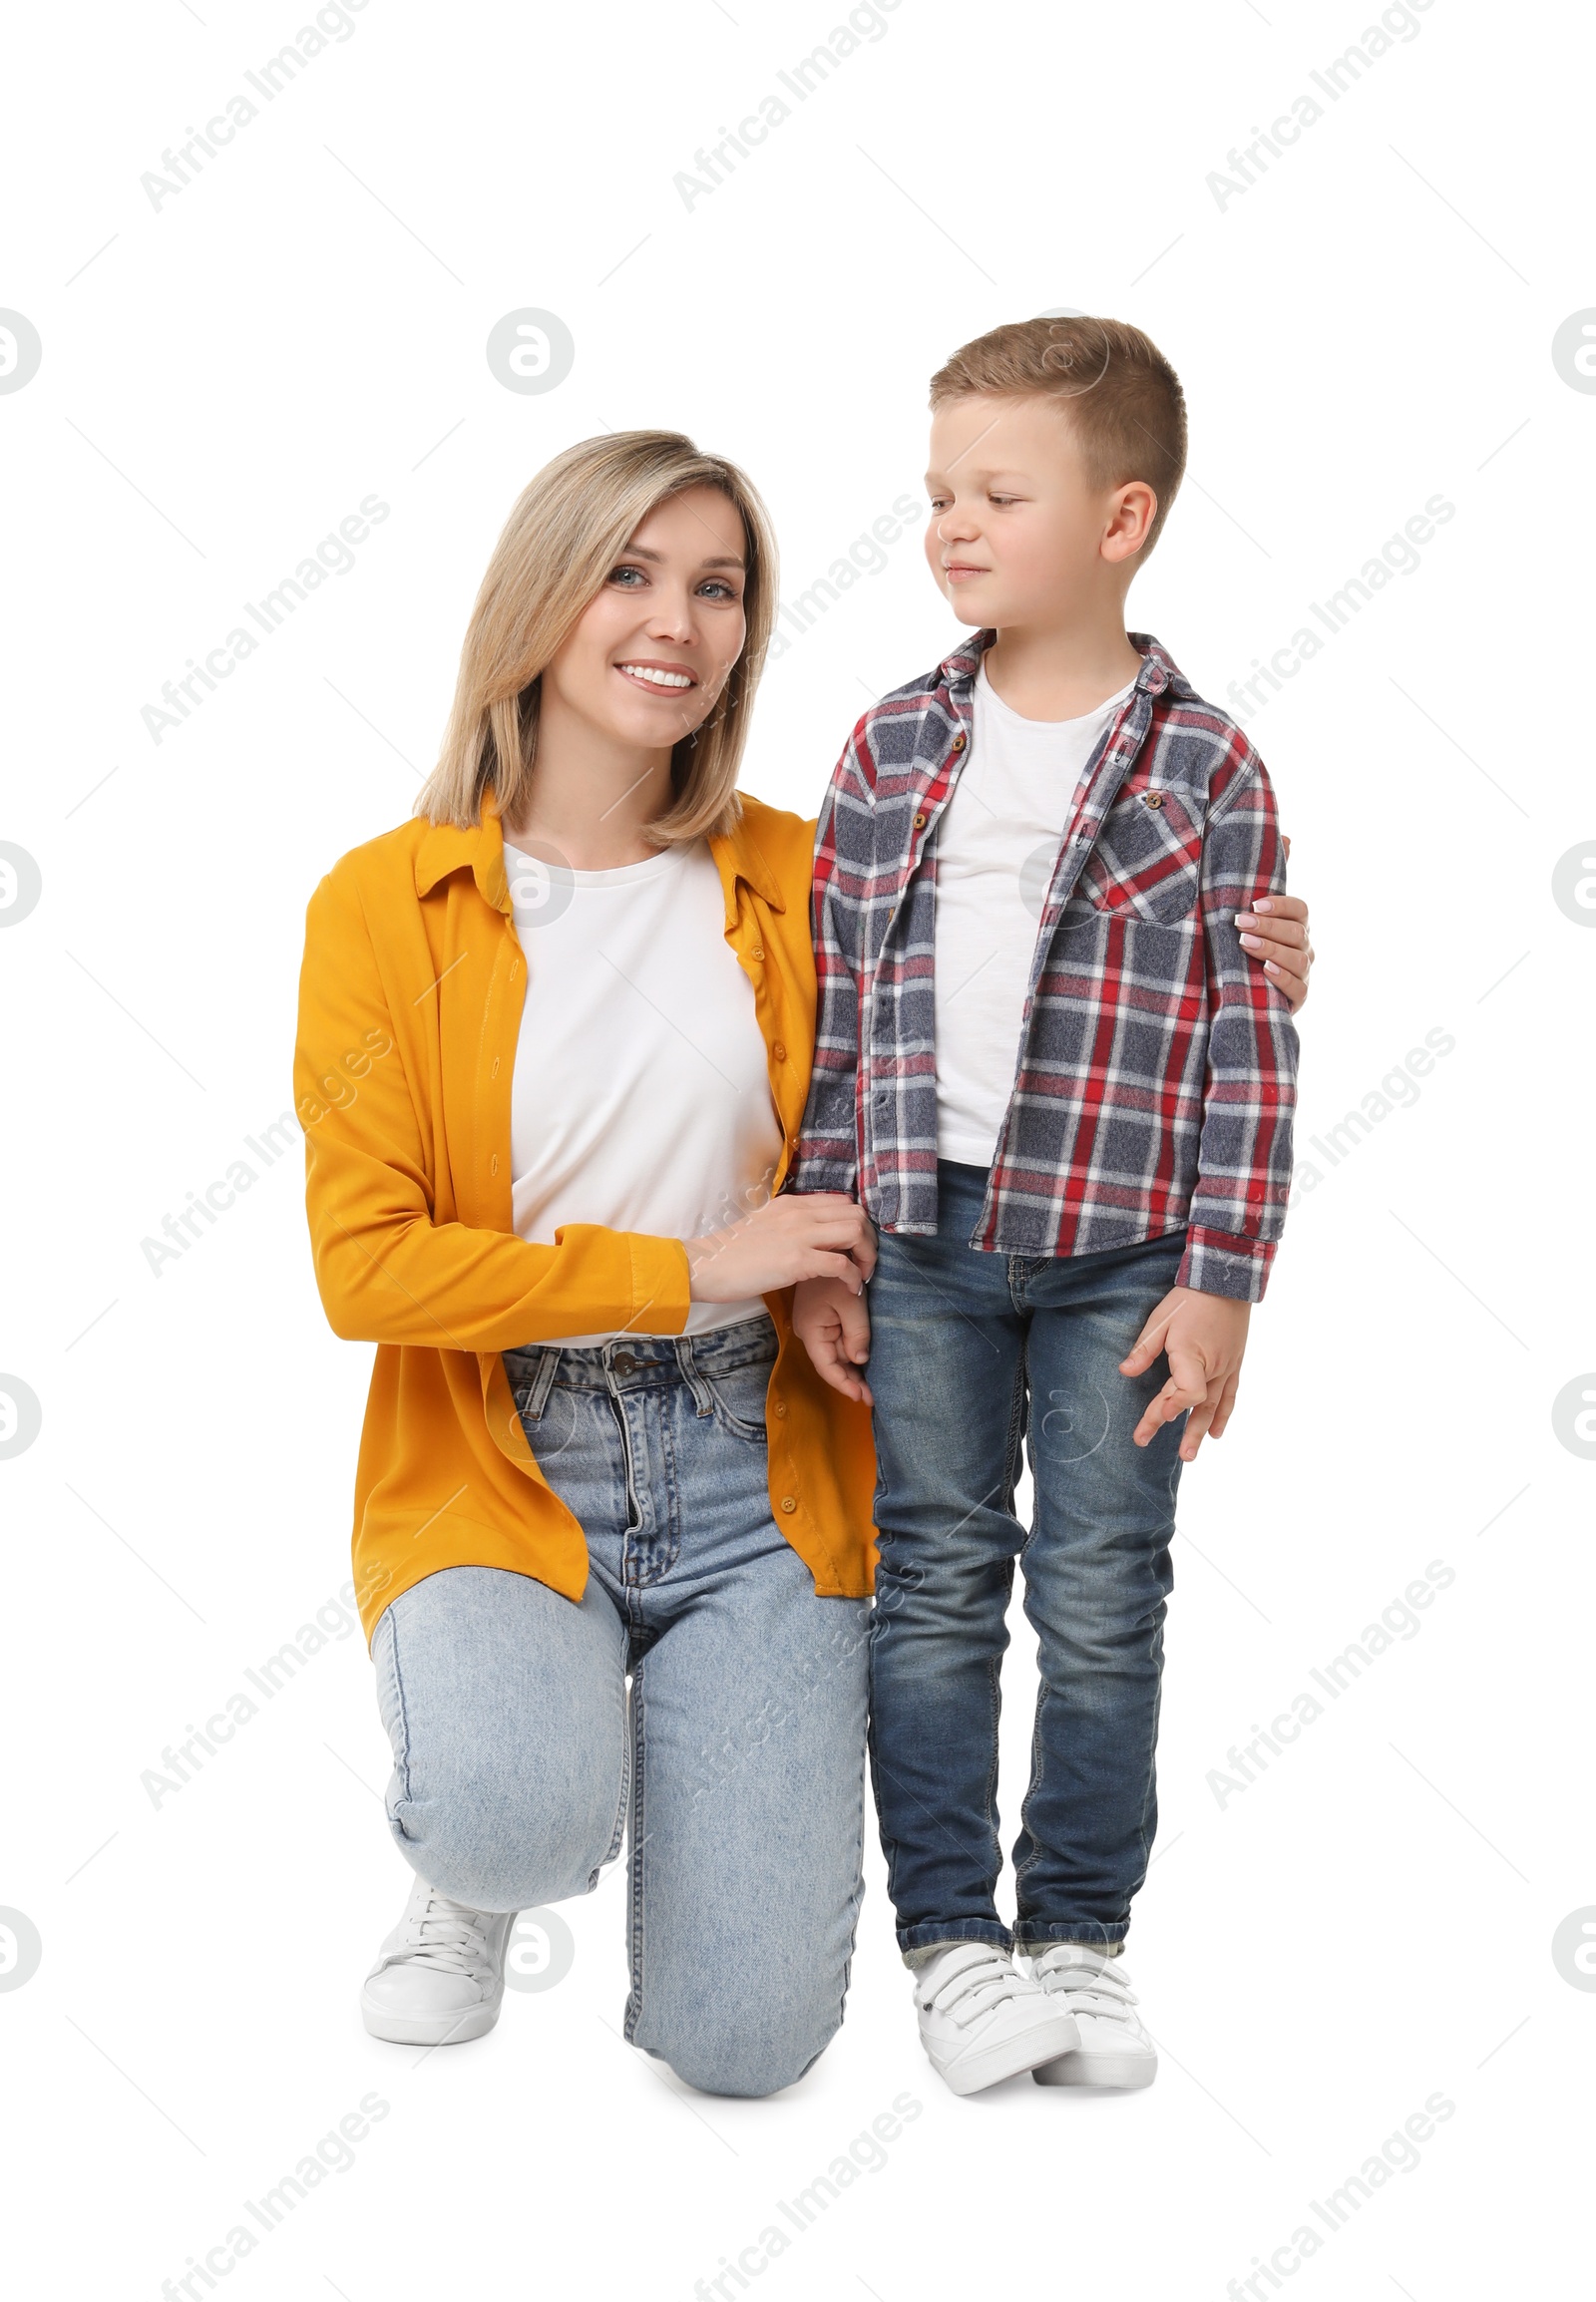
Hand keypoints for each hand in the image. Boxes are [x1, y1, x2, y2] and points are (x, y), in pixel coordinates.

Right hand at [685, 1192, 875, 1304]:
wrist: (706, 1265)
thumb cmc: (731, 1252)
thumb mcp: (764, 1225)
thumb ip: (789, 1224)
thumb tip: (809, 1234)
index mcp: (792, 1204)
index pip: (842, 1202)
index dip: (857, 1223)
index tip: (856, 1246)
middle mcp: (799, 1213)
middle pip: (856, 1213)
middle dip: (869, 1239)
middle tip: (865, 1262)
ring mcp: (799, 1235)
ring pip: (855, 1232)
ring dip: (867, 1256)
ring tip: (862, 1275)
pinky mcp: (796, 1261)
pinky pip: (842, 1265)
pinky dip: (854, 1278)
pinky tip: (851, 1289)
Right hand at [792, 1274, 873, 1403]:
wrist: (829, 1247)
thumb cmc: (838, 1272)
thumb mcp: (851, 1302)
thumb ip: (857, 1333)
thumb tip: (860, 1360)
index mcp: (811, 1330)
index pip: (827, 1366)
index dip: (844, 1384)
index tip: (862, 1397)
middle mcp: (810, 1331)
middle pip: (831, 1362)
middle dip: (850, 1380)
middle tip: (872, 1398)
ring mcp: (816, 1325)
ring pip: (836, 1352)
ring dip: (852, 1367)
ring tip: (871, 1386)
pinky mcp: (824, 1317)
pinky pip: (838, 1339)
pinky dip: (851, 1350)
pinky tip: (863, 1363)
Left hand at [1120, 1285, 1249, 1460]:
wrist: (1225, 1281)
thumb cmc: (1190, 1299)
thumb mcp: (1161, 1319)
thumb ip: (1144, 1348)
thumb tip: (1125, 1372)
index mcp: (1191, 1354)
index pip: (1186, 1392)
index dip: (1170, 1407)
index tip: (1157, 1417)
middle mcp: (1212, 1366)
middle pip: (1194, 1405)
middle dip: (1178, 1429)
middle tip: (1162, 1451)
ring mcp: (1225, 1368)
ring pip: (1213, 1407)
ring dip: (1200, 1431)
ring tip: (1190, 1455)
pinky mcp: (1234, 1365)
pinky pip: (1230, 1396)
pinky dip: (1223, 1415)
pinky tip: (1216, 1433)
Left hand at [1236, 838, 1312, 1014]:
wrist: (1231, 992)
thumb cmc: (1243, 945)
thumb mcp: (1251, 913)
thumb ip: (1266, 878)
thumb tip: (1288, 837)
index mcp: (1295, 925)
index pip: (1300, 909)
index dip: (1281, 905)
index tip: (1255, 903)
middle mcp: (1303, 947)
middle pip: (1297, 932)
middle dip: (1269, 926)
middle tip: (1239, 922)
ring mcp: (1302, 974)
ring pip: (1298, 959)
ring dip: (1272, 950)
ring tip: (1245, 944)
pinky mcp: (1296, 999)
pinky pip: (1298, 989)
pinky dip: (1283, 979)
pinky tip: (1265, 971)